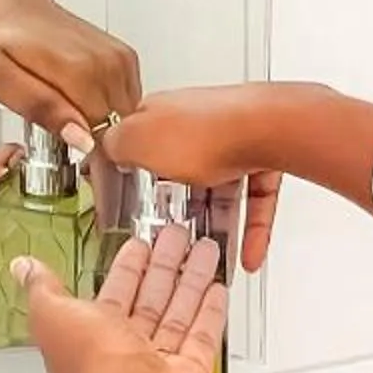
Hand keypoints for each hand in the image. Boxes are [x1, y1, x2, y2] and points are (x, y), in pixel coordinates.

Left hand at [0, 0, 141, 155]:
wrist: (6, 4)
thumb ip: (40, 108)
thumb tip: (82, 138)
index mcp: (78, 68)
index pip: (105, 135)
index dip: (93, 159)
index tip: (74, 163)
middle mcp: (106, 61)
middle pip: (119, 128)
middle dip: (99, 145)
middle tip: (64, 139)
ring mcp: (119, 57)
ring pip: (127, 117)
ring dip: (106, 129)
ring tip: (70, 121)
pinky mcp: (124, 57)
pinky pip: (129, 101)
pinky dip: (112, 111)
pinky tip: (83, 105)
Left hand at [19, 229, 223, 372]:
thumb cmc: (93, 366)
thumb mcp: (51, 314)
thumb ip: (41, 288)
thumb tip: (23, 269)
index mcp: (93, 334)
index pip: (114, 292)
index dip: (127, 267)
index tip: (140, 244)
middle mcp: (127, 349)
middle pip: (150, 298)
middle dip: (164, 265)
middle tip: (177, 236)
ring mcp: (160, 362)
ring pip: (178, 311)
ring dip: (191, 279)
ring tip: (204, 248)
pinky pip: (202, 336)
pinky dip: (210, 311)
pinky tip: (217, 289)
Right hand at [102, 87, 297, 273]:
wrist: (269, 127)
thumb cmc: (208, 130)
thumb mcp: (137, 140)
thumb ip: (114, 145)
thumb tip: (102, 146)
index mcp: (164, 115)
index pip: (142, 146)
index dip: (135, 177)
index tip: (132, 204)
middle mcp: (199, 124)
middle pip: (184, 173)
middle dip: (181, 210)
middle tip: (175, 240)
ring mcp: (234, 140)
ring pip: (222, 192)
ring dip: (217, 227)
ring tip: (212, 257)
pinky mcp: (265, 157)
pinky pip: (254, 200)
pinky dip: (250, 230)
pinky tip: (247, 254)